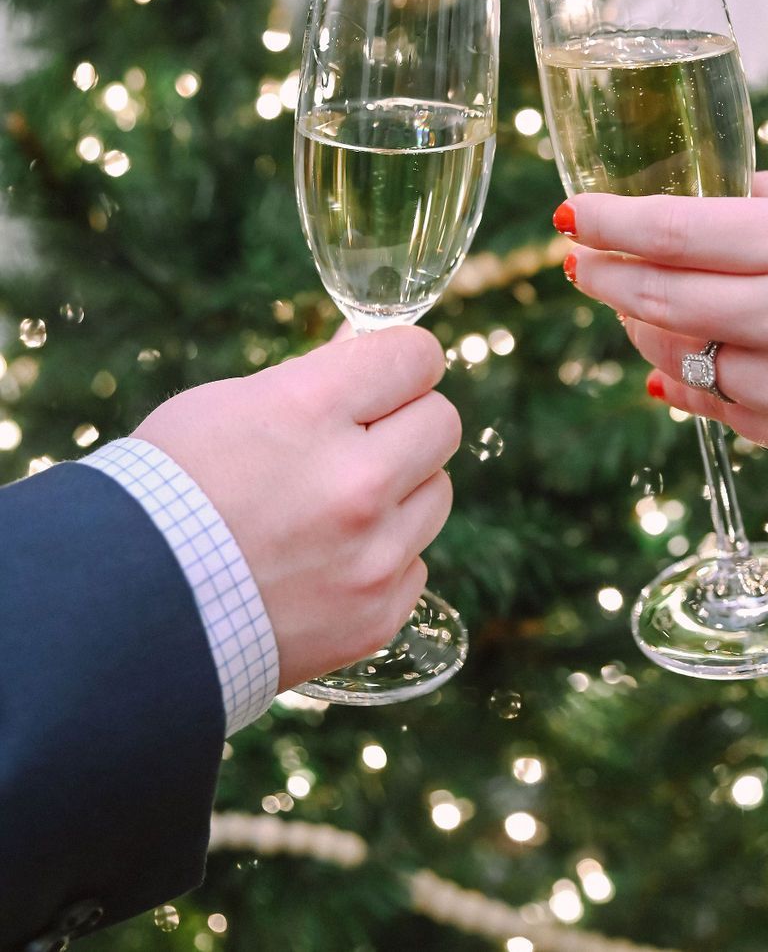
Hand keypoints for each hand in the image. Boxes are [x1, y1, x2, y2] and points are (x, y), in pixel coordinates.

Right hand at [134, 326, 459, 688]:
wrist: (127, 613)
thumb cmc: (168, 491)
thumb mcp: (227, 404)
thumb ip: (311, 378)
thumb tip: (367, 350)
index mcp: (312, 411)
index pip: (416, 356)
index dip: (401, 360)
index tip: (388, 373)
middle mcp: (356, 482)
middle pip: (442, 421)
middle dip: (408, 421)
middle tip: (364, 438)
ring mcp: (372, 556)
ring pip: (437, 493)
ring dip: (400, 491)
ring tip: (334, 507)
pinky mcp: (376, 615)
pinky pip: (415, 564)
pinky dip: (382, 558)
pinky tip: (325, 564)